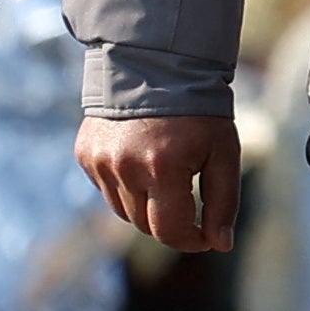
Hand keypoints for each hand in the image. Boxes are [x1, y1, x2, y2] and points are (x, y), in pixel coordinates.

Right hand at [80, 112, 246, 253]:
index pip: (169, 231)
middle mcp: (125, 167)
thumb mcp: (224, 153)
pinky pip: (107, 190)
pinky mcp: (85, 154)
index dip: (191, 240)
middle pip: (145, 225)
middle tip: (190, 202)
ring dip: (147, 207)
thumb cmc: (199, 111)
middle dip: (171, 222)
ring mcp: (100, 161)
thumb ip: (224, 201)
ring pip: (124, 212)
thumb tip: (220, 245)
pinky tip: (142, 161)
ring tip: (167, 176)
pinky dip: (127, 187)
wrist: (157, 65)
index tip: (206, 236)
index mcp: (163, 167)